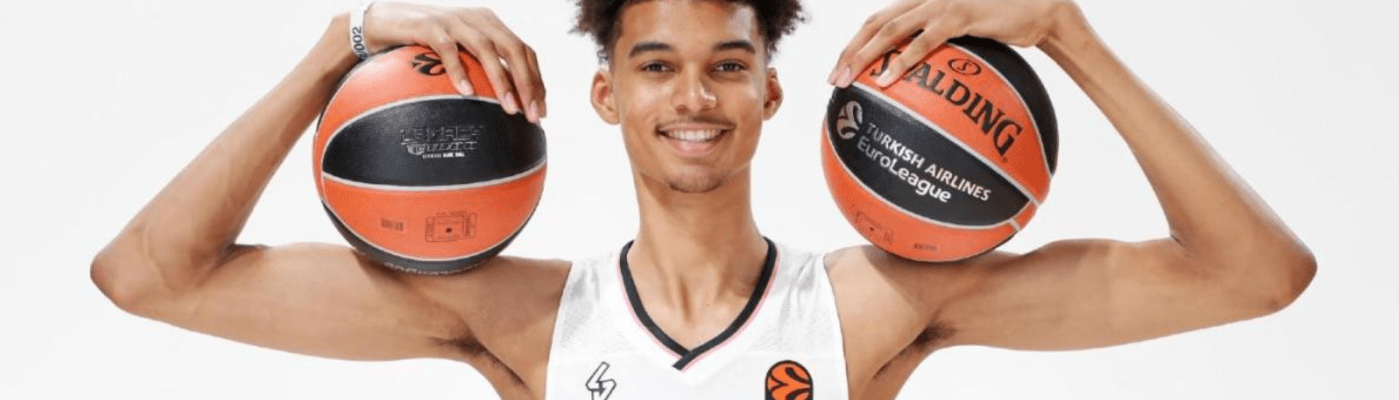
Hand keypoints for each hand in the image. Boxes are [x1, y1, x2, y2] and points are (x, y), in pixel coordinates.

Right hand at [362, 2, 545, 121]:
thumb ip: (481, 69)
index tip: (541, 111)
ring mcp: (455, 20)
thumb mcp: (461, 53)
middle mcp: (478, 19)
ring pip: (487, 49)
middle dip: (528, 83)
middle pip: (514, 49)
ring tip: (510, 108)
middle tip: (532, 115)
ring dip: (502, 80)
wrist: (385, 21)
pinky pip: (448, 50)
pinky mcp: (429, 26)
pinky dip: (459, 71)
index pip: (525, 51)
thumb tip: (506, 106)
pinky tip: (467, 93)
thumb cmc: (426, 43)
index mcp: (491, 24)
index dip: (537, 80)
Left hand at [828, 0, 1081, 87]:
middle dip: (850, 51)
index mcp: (924, 1)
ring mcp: (941, 3)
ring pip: (890, 29)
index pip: (879, 19)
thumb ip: (945, 50)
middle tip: (834, 80)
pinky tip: (886, 81)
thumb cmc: (1007, 27)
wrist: (1042, 10)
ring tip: (848, 81)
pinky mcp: (959, 14)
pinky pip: (923, 40)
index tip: (840, 69)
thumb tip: (930, 85)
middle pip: (875, 23)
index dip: (856, 42)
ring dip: (864, 56)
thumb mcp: (969, 38)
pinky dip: (901, 61)